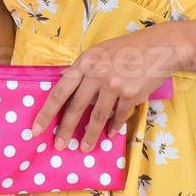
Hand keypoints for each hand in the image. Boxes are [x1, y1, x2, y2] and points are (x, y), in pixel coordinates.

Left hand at [30, 24, 179, 152]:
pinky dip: (113, 127)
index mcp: (85, 62)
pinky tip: (109, 134)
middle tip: (59, 146)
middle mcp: (97, 74)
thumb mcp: (99, 52)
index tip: (37, 129)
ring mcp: (114, 85)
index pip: (60, 91)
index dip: (47, 112)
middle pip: (76, 107)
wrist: (159, 47)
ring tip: (85, 148)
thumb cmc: (127, 48)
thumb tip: (67, 88)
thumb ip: (84, 70)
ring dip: (90, 135)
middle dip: (65, 130)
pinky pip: (118, 117)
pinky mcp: (131, 95)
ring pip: (97, 117)